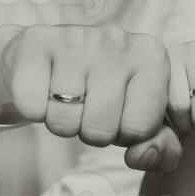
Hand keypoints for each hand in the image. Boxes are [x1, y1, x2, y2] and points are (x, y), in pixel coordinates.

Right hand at [0, 23, 178, 161]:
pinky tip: (43, 89)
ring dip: (61, 122)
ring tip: (66, 99)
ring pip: (64, 121)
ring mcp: (76, 38)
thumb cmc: (102, 94)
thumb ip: (161, 148)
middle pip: (100, 129)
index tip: (118, 115)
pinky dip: (33, 110)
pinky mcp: (37, 42)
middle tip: (88, 108)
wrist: (48, 59)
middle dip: (91, 131)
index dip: (124, 135)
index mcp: (153, 57)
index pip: (140, 129)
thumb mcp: (140, 120)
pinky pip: (32, 107)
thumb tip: (142, 157)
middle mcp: (118, 40)